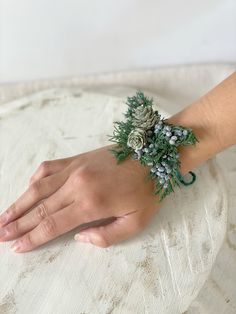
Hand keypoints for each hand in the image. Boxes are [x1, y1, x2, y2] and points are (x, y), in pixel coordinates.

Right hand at [0, 144, 159, 252]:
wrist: (155, 155)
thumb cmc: (148, 190)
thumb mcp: (136, 222)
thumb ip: (106, 236)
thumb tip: (79, 237)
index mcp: (92, 203)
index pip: (53, 224)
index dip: (32, 238)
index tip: (16, 247)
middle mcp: (77, 184)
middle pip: (40, 208)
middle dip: (18, 223)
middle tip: (0, 234)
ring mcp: (75, 168)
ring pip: (38, 187)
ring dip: (19, 203)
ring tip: (4, 216)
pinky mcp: (78, 158)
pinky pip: (49, 168)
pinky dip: (35, 180)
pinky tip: (29, 188)